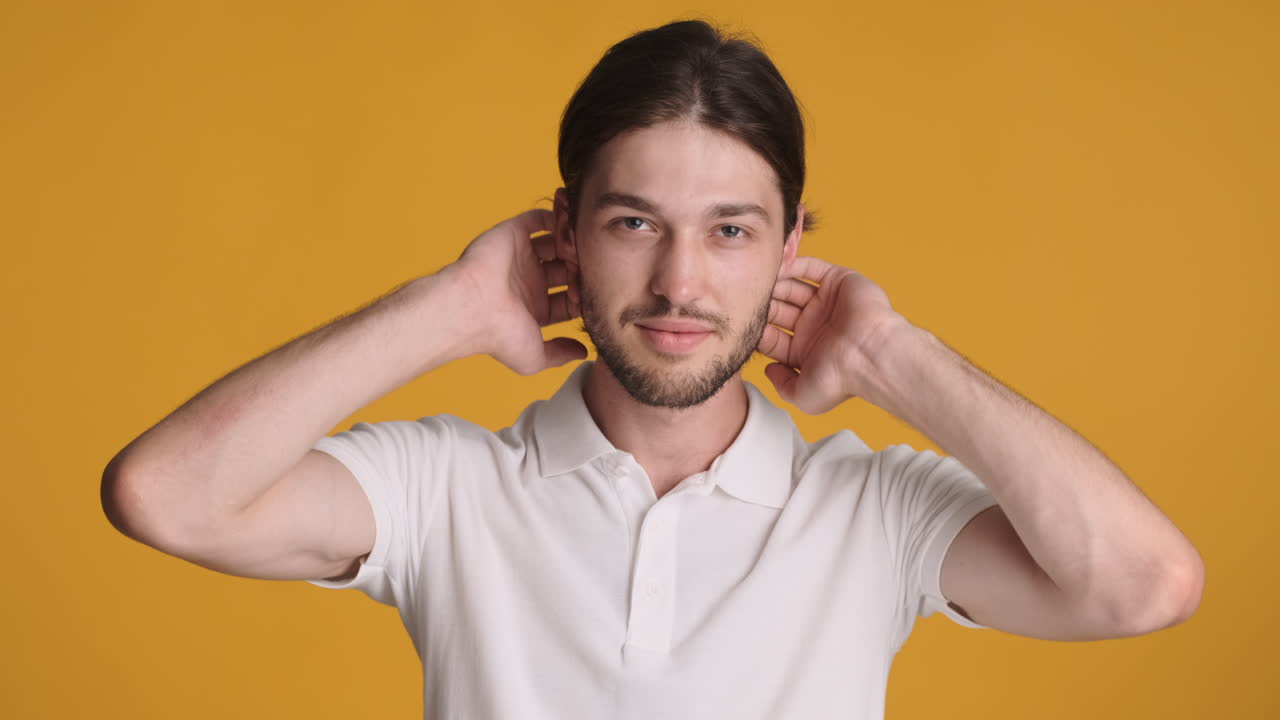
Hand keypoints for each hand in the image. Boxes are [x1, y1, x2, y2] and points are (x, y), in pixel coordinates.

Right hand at [451, 208, 585, 374]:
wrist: (472, 308)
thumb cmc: (499, 335)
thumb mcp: (535, 357)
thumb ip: (559, 354)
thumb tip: (583, 352)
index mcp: (535, 309)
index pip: (570, 298)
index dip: (586, 295)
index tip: (598, 295)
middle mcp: (529, 281)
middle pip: (566, 269)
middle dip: (582, 268)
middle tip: (596, 268)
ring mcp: (521, 257)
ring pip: (556, 244)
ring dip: (573, 245)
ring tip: (585, 248)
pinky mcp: (513, 234)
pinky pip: (539, 219)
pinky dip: (557, 218)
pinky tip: (571, 227)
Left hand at [758, 256, 909, 413]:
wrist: (872, 357)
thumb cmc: (842, 379)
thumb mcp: (804, 397)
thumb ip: (782, 385)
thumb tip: (768, 370)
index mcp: (804, 351)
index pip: (770, 335)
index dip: (755, 328)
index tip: (742, 322)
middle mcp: (813, 325)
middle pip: (778, 308)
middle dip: (763, 303)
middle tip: (747, 296)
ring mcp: (826, 303)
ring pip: (792, 287)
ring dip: (775, 283)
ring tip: (760, 278)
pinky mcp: (839, 282)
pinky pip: (811, 268)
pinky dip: (794, 264)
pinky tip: (778, 266)